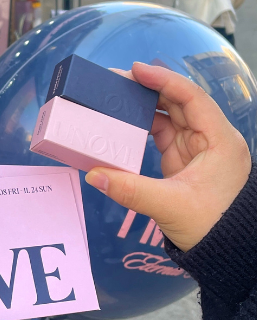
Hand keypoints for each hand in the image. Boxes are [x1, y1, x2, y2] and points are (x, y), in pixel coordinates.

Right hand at [86, 62, 250, 250]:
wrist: (227, 250)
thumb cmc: (214, 226)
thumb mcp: (170, 206)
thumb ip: (130, 189)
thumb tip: (93, 175)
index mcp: (220, 141)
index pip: (192, 98)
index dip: (163, 80)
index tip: (135, 70)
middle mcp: (210, 138)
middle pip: (178, 101)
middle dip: (148, 88)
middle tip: (115, 80)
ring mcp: (196, 148)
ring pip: (168, 115)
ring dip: (142, 104)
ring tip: (113, 95)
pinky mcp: (182, 159)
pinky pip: (160, 133)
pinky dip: (140, 125)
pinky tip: (120, 121)